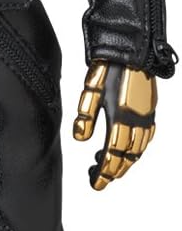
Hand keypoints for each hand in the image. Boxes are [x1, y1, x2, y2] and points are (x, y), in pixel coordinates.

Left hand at [73, 61, 156, 190]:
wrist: (132, 47)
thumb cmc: (109, 66)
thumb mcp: (91, 89)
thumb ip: (86, 115)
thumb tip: (80, 139)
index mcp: (120, 116)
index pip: (112, 153)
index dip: (103, 172)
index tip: (95, 183)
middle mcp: (137, 120)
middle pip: (127, 156)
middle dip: (113, 171)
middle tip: (100, 179)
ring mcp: (147, 116)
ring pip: (139, 149)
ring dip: (126, 163)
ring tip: (111, 167)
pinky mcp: (151, 110)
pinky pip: (148, 137)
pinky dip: (139, 149)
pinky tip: (131, 150)